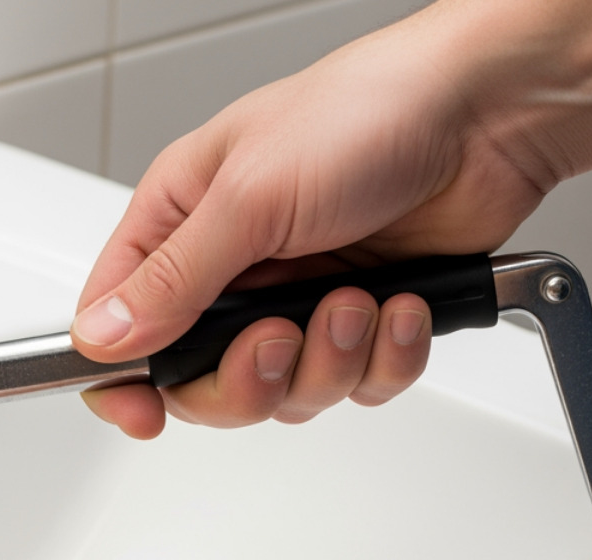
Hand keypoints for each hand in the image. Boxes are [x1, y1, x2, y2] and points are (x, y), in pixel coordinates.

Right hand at [73, 14, 549, 437]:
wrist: (487, 117)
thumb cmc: (366, 114)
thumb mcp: (249, 196)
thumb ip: (173, 280)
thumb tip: (104, 336)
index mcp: (183, 220)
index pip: (119, 321)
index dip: (124, 379)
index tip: (144, 414)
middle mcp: (235, 267)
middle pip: (202, 383)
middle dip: (249, 378)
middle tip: (279, 339)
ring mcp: (299, 298)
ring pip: (284, 393)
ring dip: (329, 360)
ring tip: (356, 299)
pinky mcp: (362, 320)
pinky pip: (356, 386)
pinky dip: (385, 358)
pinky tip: (399, 303)